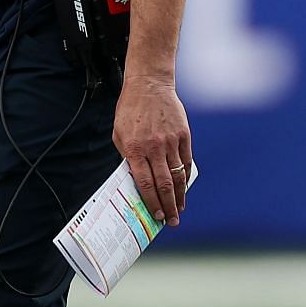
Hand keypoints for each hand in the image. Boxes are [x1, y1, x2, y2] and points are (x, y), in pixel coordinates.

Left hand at [113, 76, 191, 226]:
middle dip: (168, 207)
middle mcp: (154, 147)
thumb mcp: (119, 134)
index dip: (151, 202)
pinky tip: (184, 188)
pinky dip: (185, 177)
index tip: (156, 216)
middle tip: (171, 221)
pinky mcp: (183, 135)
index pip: (145, 183)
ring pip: (177, 176)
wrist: (149, 85)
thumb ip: (127, 157)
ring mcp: (171, 141)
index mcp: (135, 149)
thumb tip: (137, 180)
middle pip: (164, 184)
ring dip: (179, 196)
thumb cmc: (130, 110)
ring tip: (179, 210)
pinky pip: (186, 161)